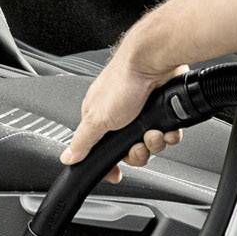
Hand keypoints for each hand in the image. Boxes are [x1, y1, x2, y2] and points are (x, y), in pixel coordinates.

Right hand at [60, 49, 187, 184]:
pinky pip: (168, 134)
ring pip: (151, 145)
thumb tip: (67, 157)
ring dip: (154, 143)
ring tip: (154, 130)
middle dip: (137, 153)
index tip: (116, 174)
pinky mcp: (163, 110)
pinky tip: (167, 127)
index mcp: (100, 119)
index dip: (111, 165)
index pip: (102, 152)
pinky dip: (169, 134)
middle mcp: (121, 117)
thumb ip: (82, 141)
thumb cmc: (123, 81)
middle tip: (138, 144)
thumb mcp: (96, 118)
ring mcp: (144, 114)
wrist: (154, 62)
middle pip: (130, 152)